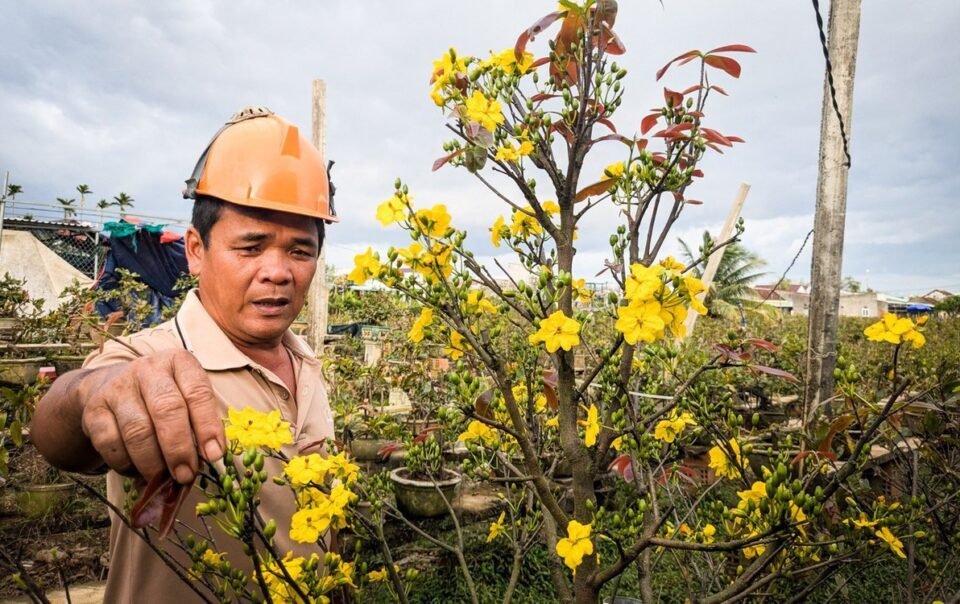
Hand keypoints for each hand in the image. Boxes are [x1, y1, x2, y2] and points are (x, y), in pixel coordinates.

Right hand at [80, 349, 224, 483]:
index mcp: (178, 363)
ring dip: (153, 463)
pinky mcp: (94, 410)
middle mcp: (148, 369)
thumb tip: (209, 459)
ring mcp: (118, 388)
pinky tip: (137, 471)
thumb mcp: (185, 397)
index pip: (197, 392)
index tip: (214, 455)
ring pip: (138, 431)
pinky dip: (126, 465)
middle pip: (167, 411)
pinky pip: (111, 444)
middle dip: (179, 449)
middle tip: (186, 475)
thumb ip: (199, 423)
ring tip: (164, 479)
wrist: (109, 387)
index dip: (208, 426)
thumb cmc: (161, 397)